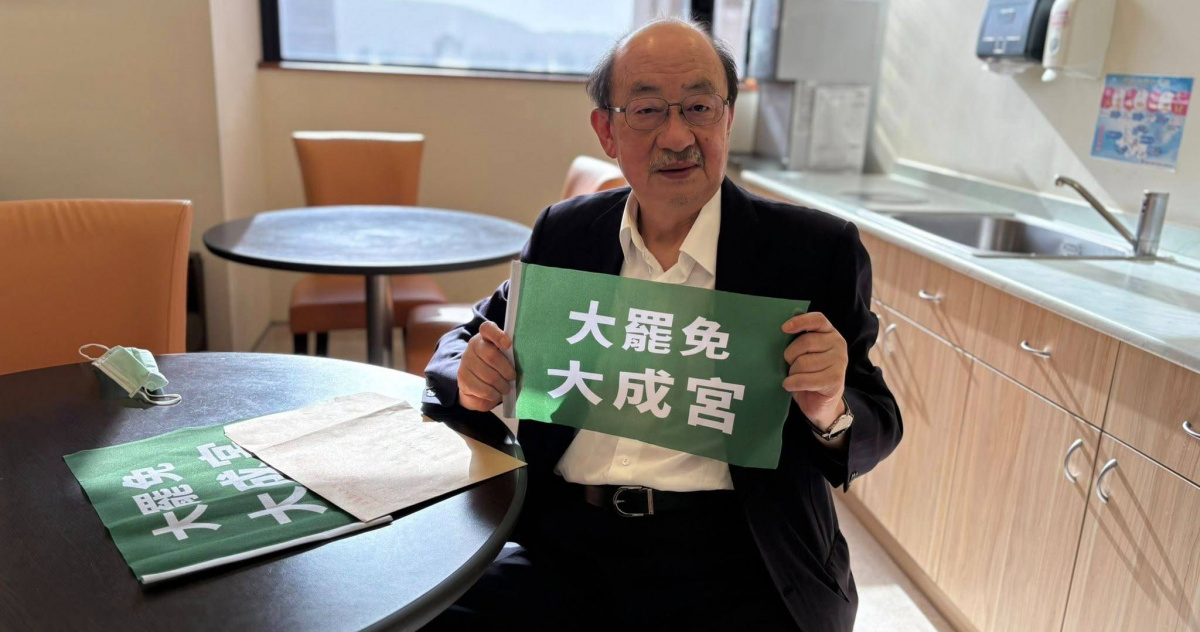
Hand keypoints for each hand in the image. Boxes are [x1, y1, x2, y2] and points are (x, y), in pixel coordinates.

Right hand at [457, 321, 516, 411]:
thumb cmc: (497, 367)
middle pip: (491, 356)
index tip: (508, 344)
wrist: (476, 384)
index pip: (488, 328)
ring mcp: (465, 362)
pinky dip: (494, 395)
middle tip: (512, 377)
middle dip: (506, 370)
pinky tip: (495, 393)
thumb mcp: (505, 357)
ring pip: (489, 376)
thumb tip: (527, 358)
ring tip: (505, 388)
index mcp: (485, 336)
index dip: (498, 335)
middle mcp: (473, 346)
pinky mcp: (463, 379)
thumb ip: (511, 353)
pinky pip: (483, 390)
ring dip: (502, 385)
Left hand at [781, 312, 847, 430]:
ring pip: (803, 362)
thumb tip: (781, 331)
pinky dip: (792, 383)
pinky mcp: (836, 380)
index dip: (800, 321)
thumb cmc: (807, 373)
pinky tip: (789, 385)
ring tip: (794, 376)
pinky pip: (805, 379)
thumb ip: (798, 340)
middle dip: (790, 355)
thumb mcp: (803, 353)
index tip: (783, 328)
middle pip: (805, 342)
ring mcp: (839, 362)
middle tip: (789, 365)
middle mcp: (838, 344)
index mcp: (829, 333)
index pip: (817, 319)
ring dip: (792, 372)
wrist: (820, 402)